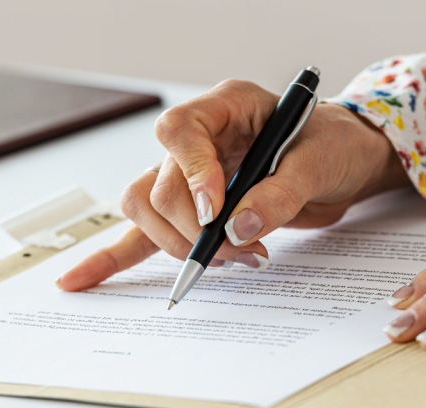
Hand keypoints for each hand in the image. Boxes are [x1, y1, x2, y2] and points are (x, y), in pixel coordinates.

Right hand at [57, 79, 406, 290]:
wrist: (343, 164)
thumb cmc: (332, 146)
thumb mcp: (318, 163)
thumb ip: (280, 194)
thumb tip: (237, 229)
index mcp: (224, 108)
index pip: (178, 131)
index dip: (190, 175)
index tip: (215, 213)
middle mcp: (198, 140)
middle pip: (159, 186)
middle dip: (195, 231)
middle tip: (242, 252)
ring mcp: (187, 176)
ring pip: (146, 211)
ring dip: (180, 247)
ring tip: (232, 261)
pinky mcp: (190, 211)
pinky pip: (143, 233)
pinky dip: (115, 258)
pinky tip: (82, 280)